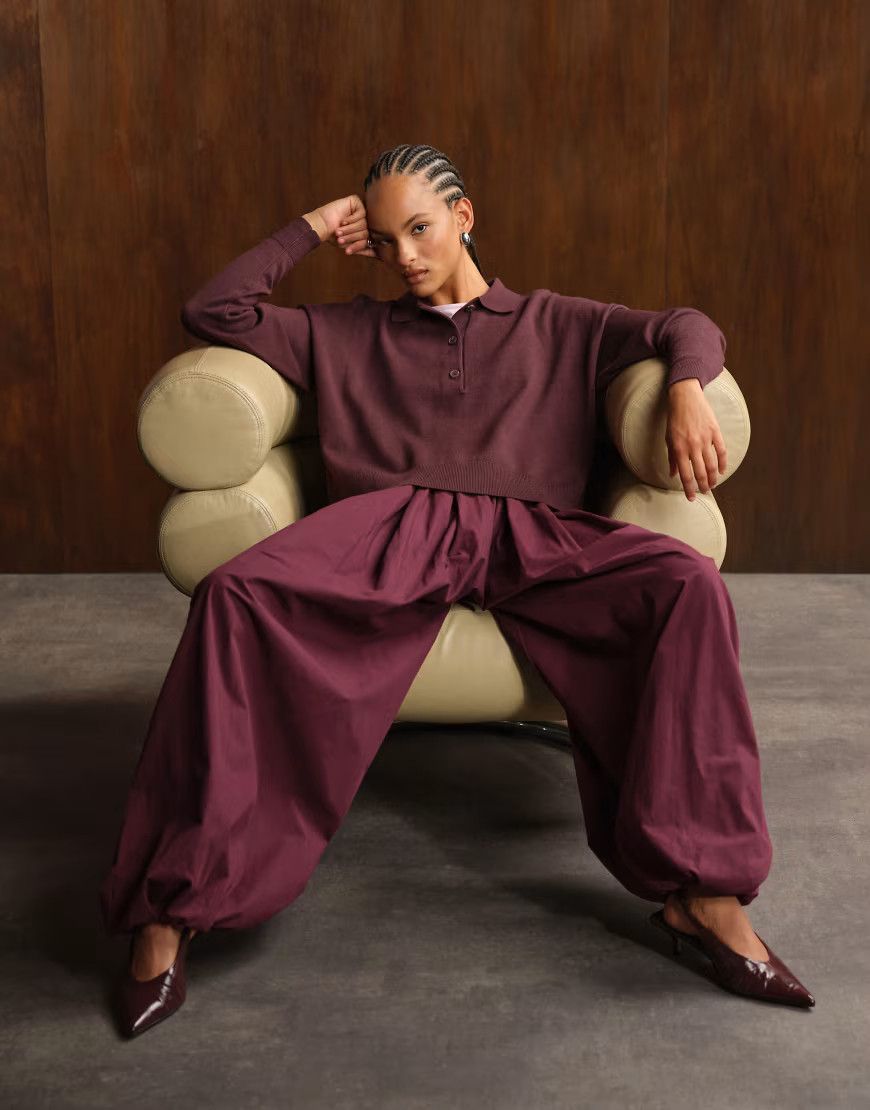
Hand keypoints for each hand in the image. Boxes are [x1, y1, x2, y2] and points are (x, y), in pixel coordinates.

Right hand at [306, 195, 377, 258]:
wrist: (321, 226)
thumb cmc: (334, 237)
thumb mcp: (350, 245)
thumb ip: (363, 247)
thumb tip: (379, 255)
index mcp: (365, 230)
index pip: (369, 239)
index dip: (358, 245)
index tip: (347, 251)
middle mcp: (365, 219)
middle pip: (367, 231)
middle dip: (353, 237)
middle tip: (340, 241)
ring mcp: (361, 210)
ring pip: (364, 223)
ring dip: (350, 230)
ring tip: (339, 232)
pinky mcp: (356, 201)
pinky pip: (361, 212)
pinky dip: (351, 219)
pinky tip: (343, 221)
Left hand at [665, 379, 726, 500]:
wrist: (685, 398)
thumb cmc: (674, 419)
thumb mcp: (668, 439)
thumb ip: (672, 458)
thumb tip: (673, 475)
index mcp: (679, 449)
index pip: (685, 475)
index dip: (689, 489)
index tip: (691, 497)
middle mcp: (693, 446)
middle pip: (701, 473)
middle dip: (703, 486)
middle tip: (704, 493)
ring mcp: (705, 439)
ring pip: (712, 465)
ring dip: (713, 478)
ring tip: (712, 485)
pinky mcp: (715, 432)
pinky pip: (721, 451)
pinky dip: (722, 463)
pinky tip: (721, 471)